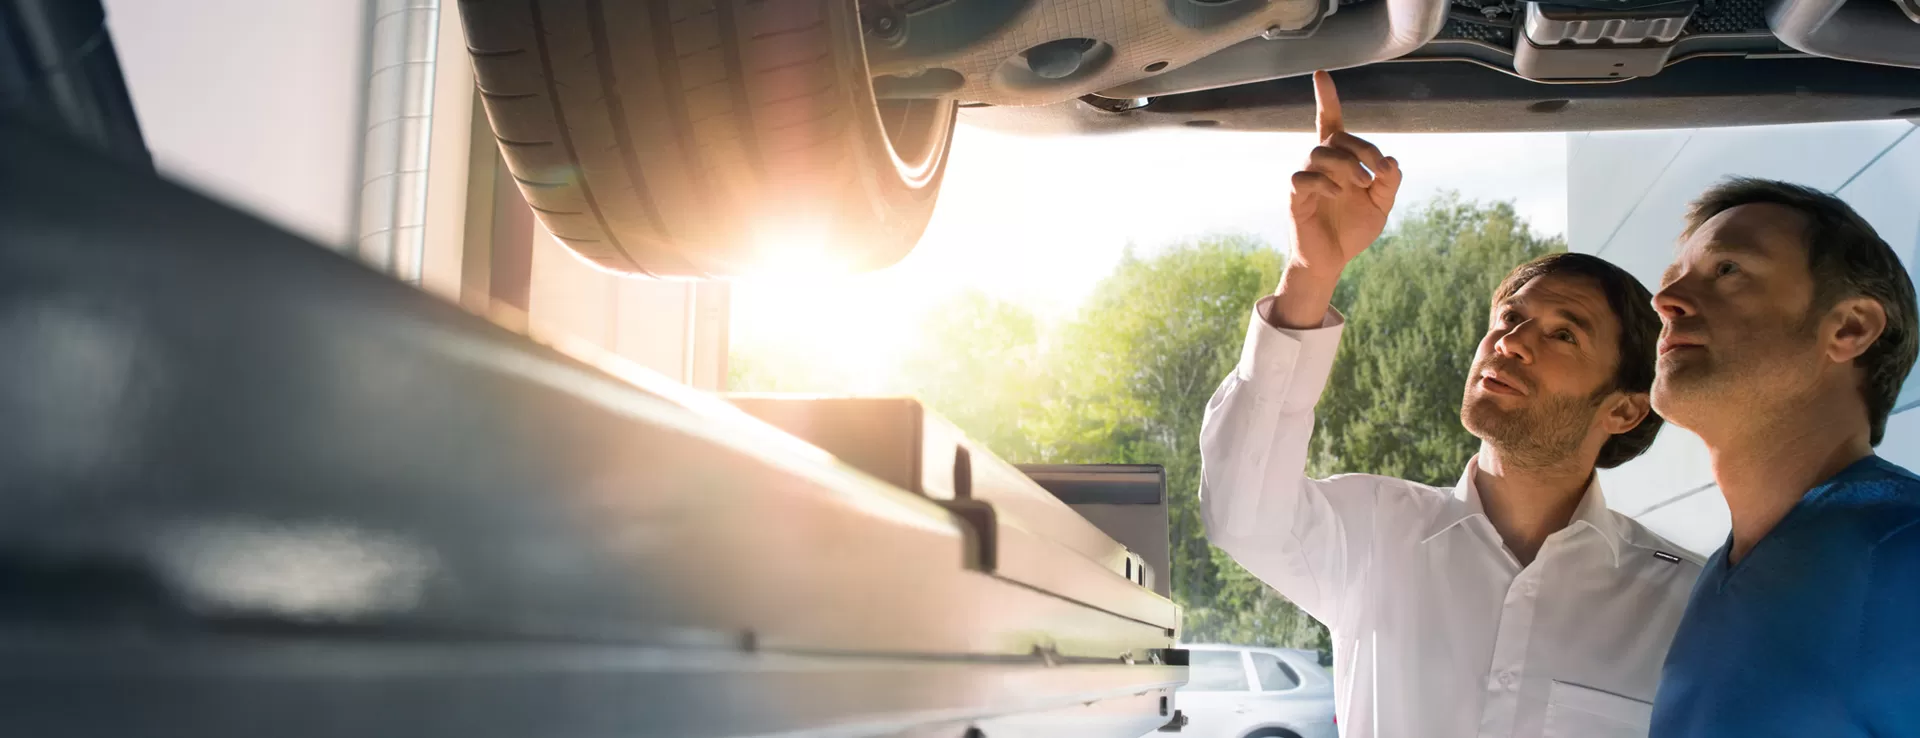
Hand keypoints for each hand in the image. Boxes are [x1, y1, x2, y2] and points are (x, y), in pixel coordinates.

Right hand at [1289, 71, 1401, 273]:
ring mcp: (1306, 180)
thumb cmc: (1353, 230)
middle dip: (1363, 149)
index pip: (1330, 122)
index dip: (1326, 99)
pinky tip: (1339, 194)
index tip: (1321, 74)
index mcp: (1339, 161)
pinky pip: (1303, 179)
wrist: (1333, 261)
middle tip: (1379, 173)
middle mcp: (1320, 165)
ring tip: (1362, 184)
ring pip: (1319, 153)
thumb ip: (1390, 182)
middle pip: (1335, 137)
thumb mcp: (1382, 205)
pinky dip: (1325, 183)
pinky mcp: (1295, 198)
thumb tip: (1389, 159)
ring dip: (1347, 165)